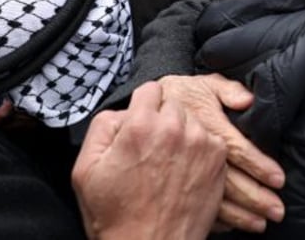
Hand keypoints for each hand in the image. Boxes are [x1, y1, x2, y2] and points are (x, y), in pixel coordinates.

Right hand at [72, 82, 226, 239]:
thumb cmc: (117, 215)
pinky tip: (184, 170)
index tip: (141, 121)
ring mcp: (200, 143)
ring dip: (182, 132)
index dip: (143, 105)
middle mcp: (174, 128)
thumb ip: (102, 126)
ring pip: (192, 119)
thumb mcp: (86, 169)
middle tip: (153, 147)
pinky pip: (209, 138)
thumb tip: (122, 112)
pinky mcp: (218, 160)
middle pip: (172, 102)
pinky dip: (200, 149)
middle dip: (162, 118)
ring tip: (168, 162)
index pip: (150, 88)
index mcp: (140, 125)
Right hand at [159, 74, 285, 232]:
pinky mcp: (175, 183)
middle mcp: (197, 152)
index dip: (259, 165)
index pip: (238, 149)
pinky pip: (196, 204)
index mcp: (207, 126)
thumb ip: (228, 89)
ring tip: (260, 224)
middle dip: (256, 198)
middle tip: (277, 211)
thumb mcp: (204, 84)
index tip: (278, 179)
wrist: (145, 110)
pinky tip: (230, 227)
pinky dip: (216, 220)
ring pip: (215, 198)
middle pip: (231, 181)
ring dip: (240, 215)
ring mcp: (184, 172)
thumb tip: (249, 100)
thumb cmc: (181, 94)